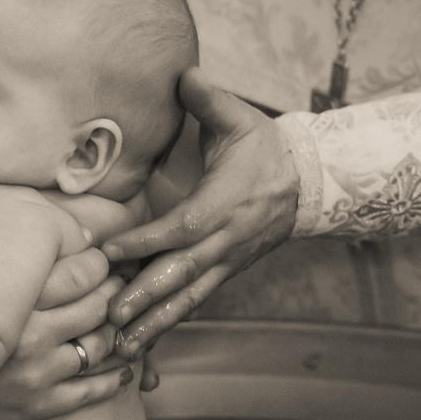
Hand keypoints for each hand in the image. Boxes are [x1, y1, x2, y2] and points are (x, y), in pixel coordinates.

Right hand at [0, 251, 128, 419]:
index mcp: (9, 301)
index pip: (78, 274)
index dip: (98, 264)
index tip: (101, 259)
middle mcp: (29, 336)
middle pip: (96, 306)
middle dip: (115, 292)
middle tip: (121, 284)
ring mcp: (37, 374)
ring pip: (101, 346)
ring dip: (119, 332)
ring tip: (124, 321)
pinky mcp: (38, 406)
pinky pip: (93, 391)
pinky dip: (115, 379)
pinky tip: (123, 368)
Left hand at [99, 66, 296, 359]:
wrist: (310, 183)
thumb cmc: (267, 149)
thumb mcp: (241, 119)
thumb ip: (208, 98)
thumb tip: (183, 73)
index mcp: (224, 203)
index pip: (181, 228)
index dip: (145, 242)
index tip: (110, 252)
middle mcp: (226, 240)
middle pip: (182, 274)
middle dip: (146, 297)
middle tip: (111, 316)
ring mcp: (227, 261)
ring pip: (188, 297)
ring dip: (155, 323)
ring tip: (122, 346)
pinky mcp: (227, 272)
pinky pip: (195, 301)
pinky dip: (170, 322)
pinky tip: (144, 342)